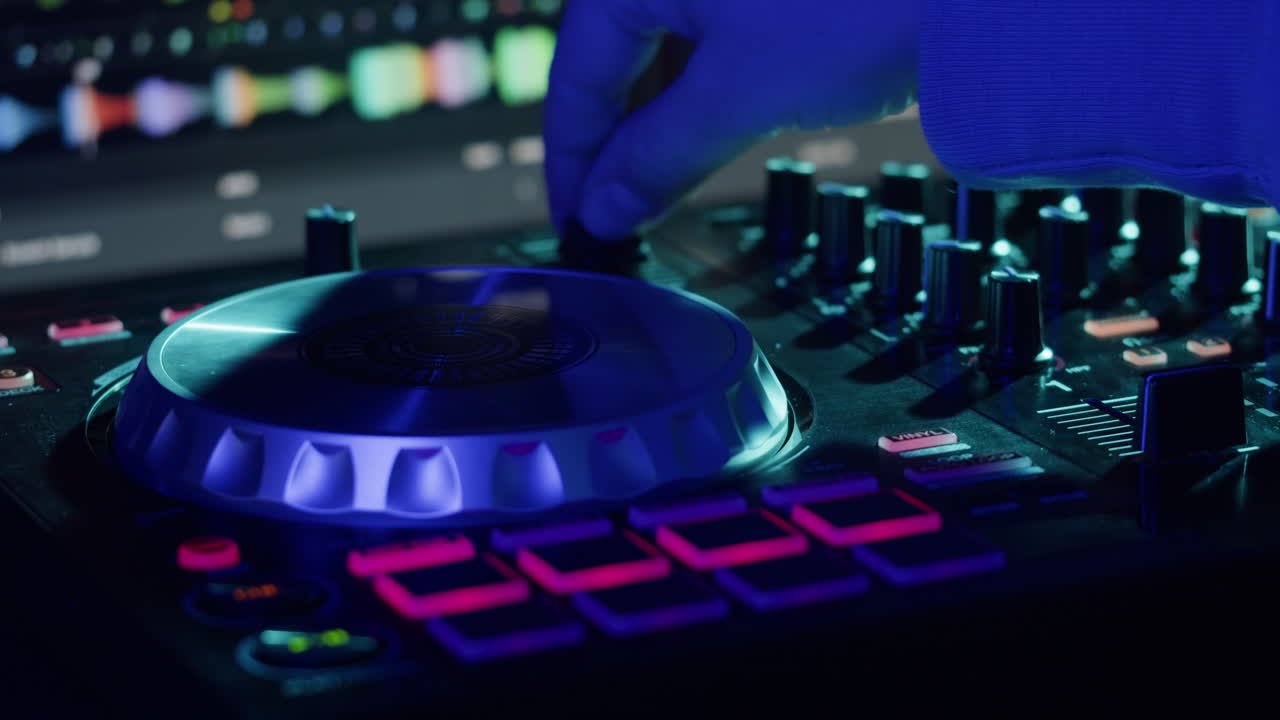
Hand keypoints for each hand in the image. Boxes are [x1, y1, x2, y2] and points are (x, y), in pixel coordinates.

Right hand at [544, 0, 922, 238]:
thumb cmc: (859, 8)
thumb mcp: (739, 96)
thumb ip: (658, 157)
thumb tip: (605, 210)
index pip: (579, 74)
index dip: (574, 159)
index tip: (577, 221)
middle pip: (616, 58)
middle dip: (616, 143)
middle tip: (616, 214)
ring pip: (663, 51)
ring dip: (658, 123)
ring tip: (660, 185)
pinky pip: (708, 40)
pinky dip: (701, 94)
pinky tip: (701, 137)